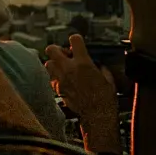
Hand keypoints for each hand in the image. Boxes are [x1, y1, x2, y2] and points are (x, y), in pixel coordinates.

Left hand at [47, 35, 120, 153]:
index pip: (74, 40)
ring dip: (55, 63)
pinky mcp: (57, 88)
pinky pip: (51, 77)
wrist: (96, 115)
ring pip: (48, 63)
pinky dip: (55, 76)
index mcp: (83, 63)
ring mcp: (60, 79)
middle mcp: (68, 68)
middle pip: (51, 49)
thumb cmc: (105, 97)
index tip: (77, 43)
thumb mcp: (108, 78)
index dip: (76, 39)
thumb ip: (99, 67)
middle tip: (66, 56)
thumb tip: (95, 63)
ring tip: (64, 68)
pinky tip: (64, 80)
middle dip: (58, 49)